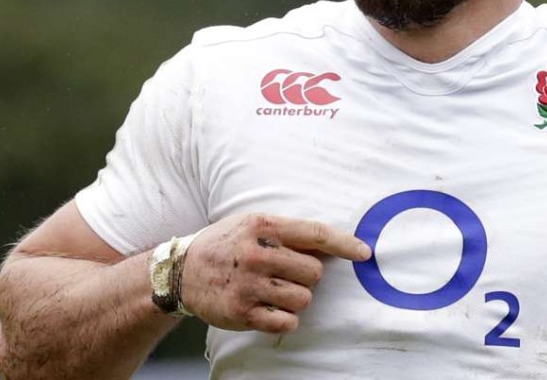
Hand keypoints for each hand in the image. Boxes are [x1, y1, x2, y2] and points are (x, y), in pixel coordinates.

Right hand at [178, 213, 371, 333]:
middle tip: (287, 273)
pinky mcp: (241, 313)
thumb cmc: (227, 244)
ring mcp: (248, 285)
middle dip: (308, 276)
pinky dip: (284, 318)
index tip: (365, 253)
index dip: (345, 244)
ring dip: (296, 297)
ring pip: (304, 298)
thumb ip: (287, 231)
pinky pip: (286, 322)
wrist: (181, 271)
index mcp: (263, 226)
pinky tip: (269, 308)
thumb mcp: (252, 223)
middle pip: (314, 272)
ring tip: (275, 290)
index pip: (316, 234)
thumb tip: (330, 244)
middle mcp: (257, 254)